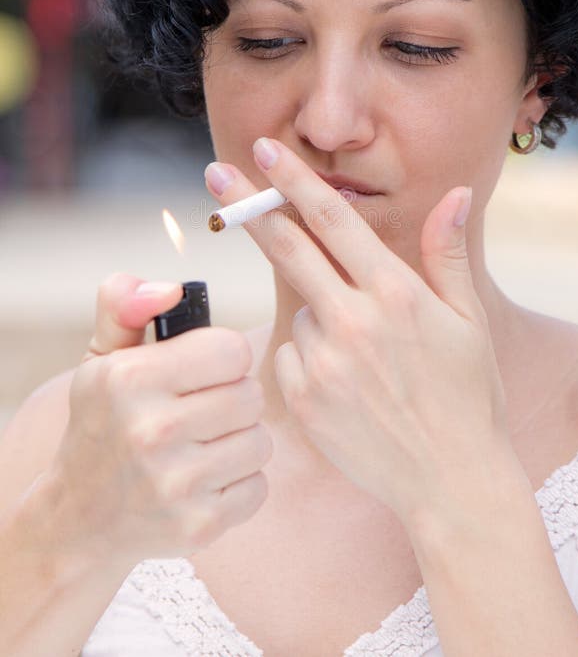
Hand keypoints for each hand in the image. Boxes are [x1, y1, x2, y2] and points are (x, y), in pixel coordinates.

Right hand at [51, 273, 271, 563]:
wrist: (79, 518)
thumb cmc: (104, 423)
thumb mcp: (101, 358)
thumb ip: (125, 304)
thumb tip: (171, 290)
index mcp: (129, 379)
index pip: (232, 350)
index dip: (223, 357)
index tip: (202, 371)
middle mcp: (150, 431)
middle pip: (251, 395)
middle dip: (234, 398)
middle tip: (203, 410)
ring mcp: (175, 484)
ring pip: (260, 442)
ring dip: (239, 441)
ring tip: (204, 444)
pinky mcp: (198, 526)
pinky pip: (259, 487)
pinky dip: (240, 483)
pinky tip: (206, 480)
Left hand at [205, 138, 515, 532]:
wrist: (451, 480)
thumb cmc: (467, 395)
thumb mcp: (468, 320)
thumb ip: (447, 253)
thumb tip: (456, 195)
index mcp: (394, 292)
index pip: (333, 219)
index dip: (295, 179)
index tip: (265, 149)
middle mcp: (352, 320)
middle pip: (287, 247)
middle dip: (248, 204)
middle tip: (216, 171)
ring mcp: (323, 361)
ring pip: (301, 310)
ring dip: (321, 314)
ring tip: (368, 357)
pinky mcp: (303, 398)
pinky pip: (291, 355)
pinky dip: (309, 357)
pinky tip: (347, 384)